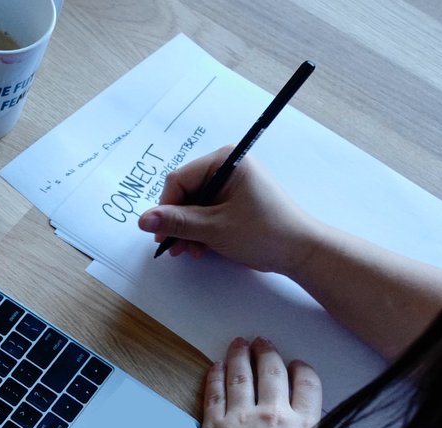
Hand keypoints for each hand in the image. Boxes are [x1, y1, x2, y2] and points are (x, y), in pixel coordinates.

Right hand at [138, 150, 321, 275]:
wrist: (300, 251)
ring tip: (191, 252)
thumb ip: (176, 222)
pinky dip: (200, 232)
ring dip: (187, 231)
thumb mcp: (214, 228)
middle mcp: (227, 168)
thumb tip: (142, 220)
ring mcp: (231, 186)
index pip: (179, 180)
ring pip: (193, 207)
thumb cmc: (263, 232)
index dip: (166, 208)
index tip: (162, 235)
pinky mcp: (235, 202)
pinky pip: (206, 214)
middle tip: (176, 249)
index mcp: (226, 161)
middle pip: (184, 193)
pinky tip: (202, 249)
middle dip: (178, 223)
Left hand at [191, 337, 361, 427]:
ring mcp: (240, 418)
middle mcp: (272, 415)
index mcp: (302, 426)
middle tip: (263, 342)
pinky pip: (215, 393)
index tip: (298, 365)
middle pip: (272, 372)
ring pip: (242, 376)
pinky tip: (217, 366)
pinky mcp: (213, 426)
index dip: (302, 371)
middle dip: (268, 353)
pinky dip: (216, 376)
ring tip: (240, 343)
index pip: (307, 385)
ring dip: (241, 356)